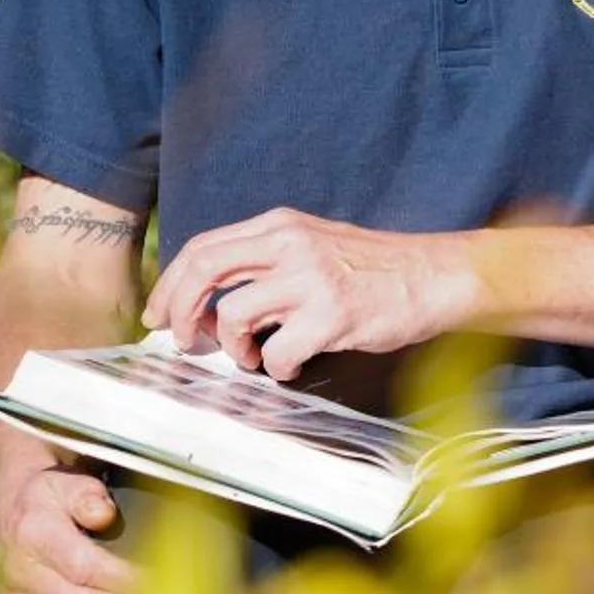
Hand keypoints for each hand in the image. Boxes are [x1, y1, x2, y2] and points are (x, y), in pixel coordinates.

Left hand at [139, 209, 482, 381]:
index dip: (171, 284)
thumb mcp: (311, 243)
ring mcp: (310, 279)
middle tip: (183, 341)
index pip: (202, 247)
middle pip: (203, 271)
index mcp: (278, 225)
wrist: (433, 276)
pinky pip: (277, 352)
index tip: (159, 314)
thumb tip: (209, 298)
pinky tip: (291, 365)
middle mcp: (289, 244)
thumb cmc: (371, 268)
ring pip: (231, 315)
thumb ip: (264, 259)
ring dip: (232, 347)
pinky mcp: (332, 315)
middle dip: (179, 312)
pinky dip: (276, 368)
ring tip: (253, 356)